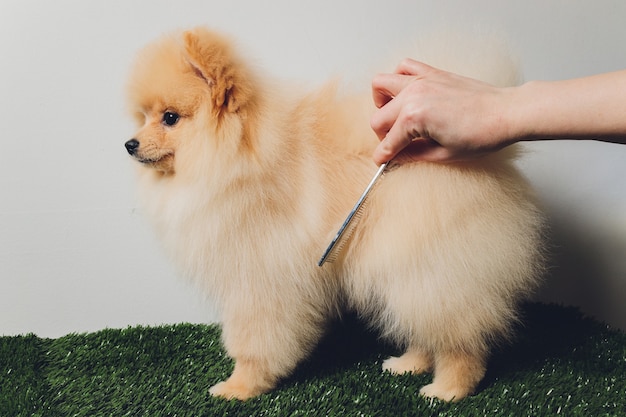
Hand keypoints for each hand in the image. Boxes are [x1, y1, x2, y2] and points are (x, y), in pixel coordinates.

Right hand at [370, 59, 512, 163]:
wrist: (506, 113)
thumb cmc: (482, 134)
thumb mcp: (443, 154)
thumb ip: (413, 155)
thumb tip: (396, 158)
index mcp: (414, 118)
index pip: (387, 142)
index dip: (383, 157)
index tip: (383, 162)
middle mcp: (413, 95)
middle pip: (378, 118)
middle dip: (383, 135)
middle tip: (395, 145)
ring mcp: (421, 81)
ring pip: (380, 85)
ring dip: (382, 103)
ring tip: (394, 116)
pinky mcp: (432, 73)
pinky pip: (403, 66)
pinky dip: (398, 78)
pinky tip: (406, 94)